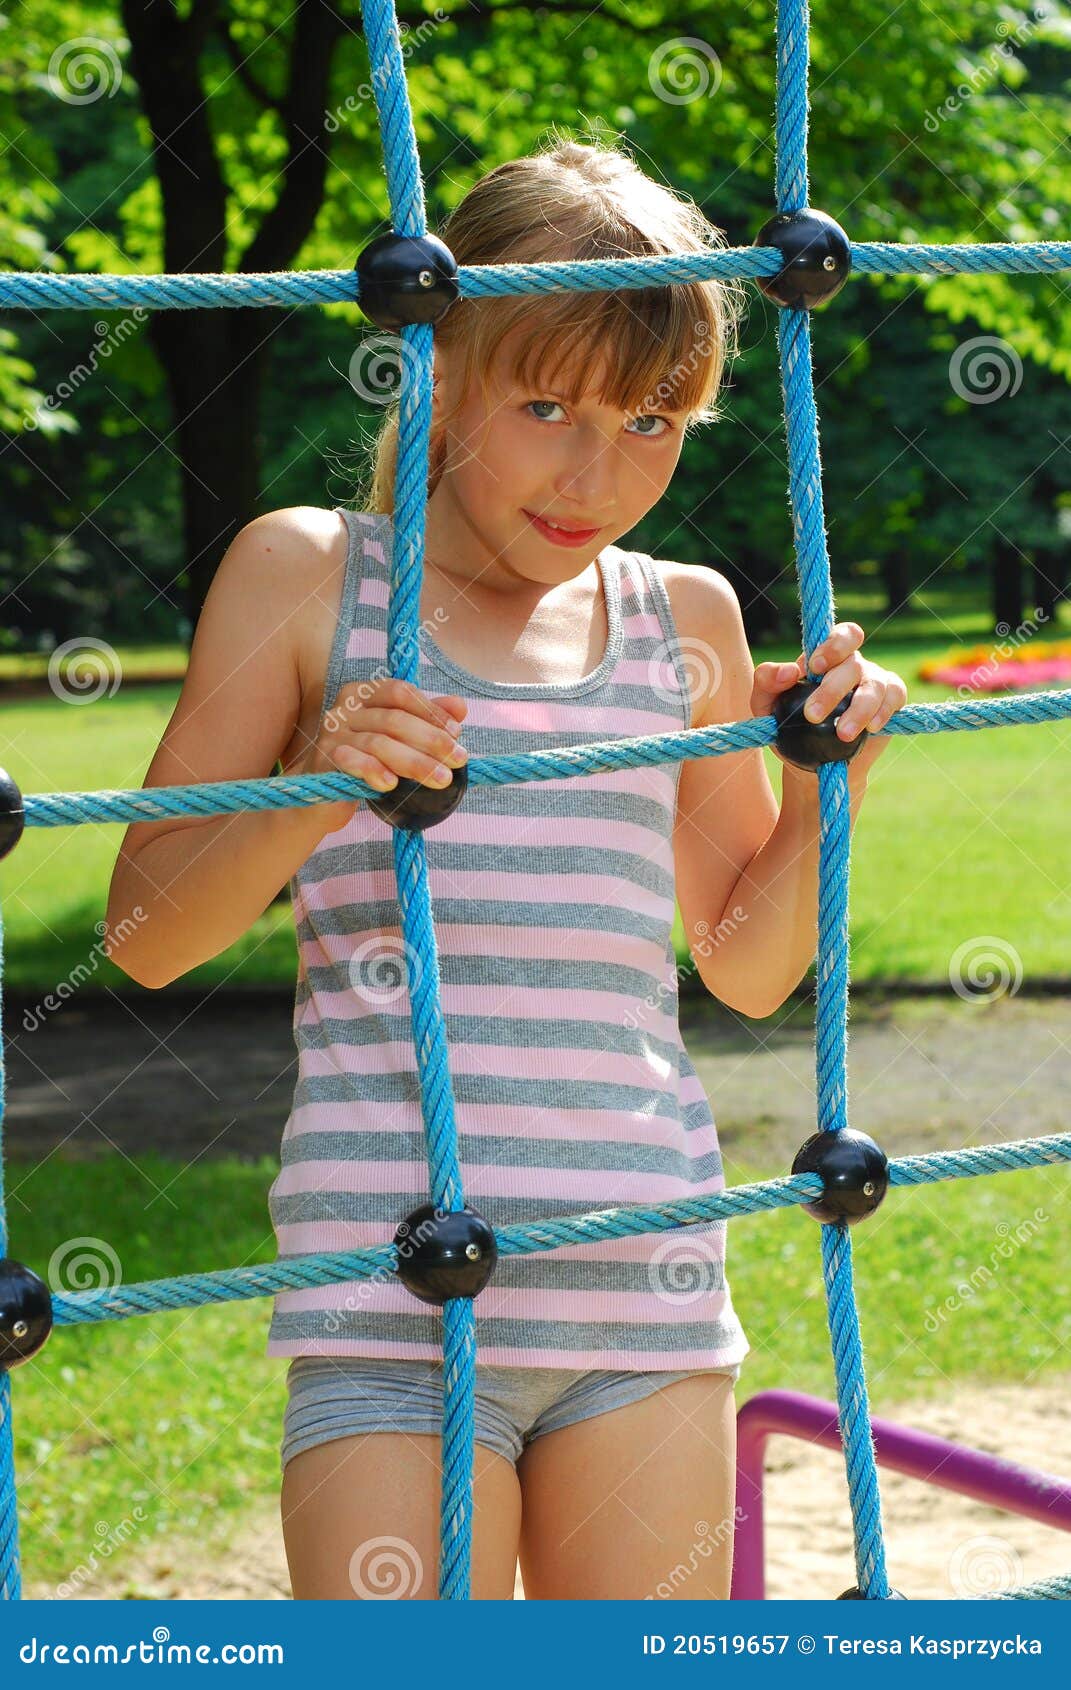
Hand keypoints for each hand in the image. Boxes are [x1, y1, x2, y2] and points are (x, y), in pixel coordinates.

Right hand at [301, 677, 468, 795]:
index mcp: (363, 694)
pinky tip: (391, 785)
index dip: (431, 710)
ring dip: (415, 762)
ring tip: (442, 778)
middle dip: (431, 740)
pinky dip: (373, 771)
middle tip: (459, 759)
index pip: (399, 692)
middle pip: (394, 719)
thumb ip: (426, 719)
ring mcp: (331, 733)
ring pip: (379, 743)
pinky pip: (351, 762)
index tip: (457, 732)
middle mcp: (344, 708)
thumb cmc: (366, 763)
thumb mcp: (399, 739)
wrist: (323, 798)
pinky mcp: (323, 760)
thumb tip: (459, 706)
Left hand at [752, 622, 906, 780]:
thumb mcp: (766, 705)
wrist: (811, 764)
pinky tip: (871, 728)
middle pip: (853, 663)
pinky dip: (883, 712)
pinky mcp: (890, 702)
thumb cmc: (788, 726)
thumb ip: (767, 681)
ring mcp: (874, 682)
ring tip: (843, 734)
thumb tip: (789, 671)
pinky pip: (894, 697)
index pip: (841, 636)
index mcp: (826, 658)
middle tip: (812, 715)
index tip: (814, 668)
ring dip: (859, 709)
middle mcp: (853, 665)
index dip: (833, 646)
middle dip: (833, 689)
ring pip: (875, 685)